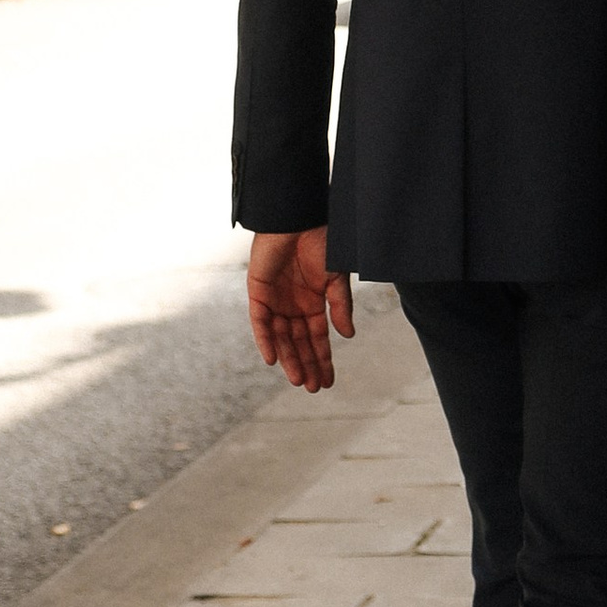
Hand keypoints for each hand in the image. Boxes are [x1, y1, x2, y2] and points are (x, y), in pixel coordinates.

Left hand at [245, 228, 353, 391]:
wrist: (297, 217)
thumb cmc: (320, 241)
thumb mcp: (336, 277)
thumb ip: (340, 306)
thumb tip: (348, 335)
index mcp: (314, 301)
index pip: (317, 337)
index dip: (323, 358)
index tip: (328, 381)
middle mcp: (294, 304)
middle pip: (299, 342)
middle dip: (307, 365)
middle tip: (313, 388)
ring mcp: (275, 299)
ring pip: (281, 337)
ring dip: (289, 358)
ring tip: (297, 379)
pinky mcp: (258, 291)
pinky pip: (260, 321)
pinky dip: (265, 340)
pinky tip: (273, 359)